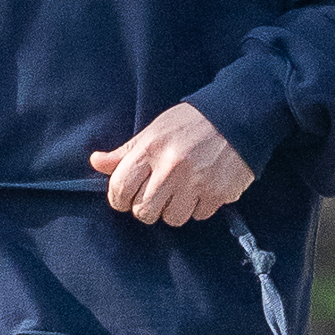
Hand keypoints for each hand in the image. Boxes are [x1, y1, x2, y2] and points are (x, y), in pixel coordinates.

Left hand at [89, 102, 253, 227]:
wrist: (238, 115)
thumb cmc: (192, 122)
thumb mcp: (154, 130)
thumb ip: (126, 151)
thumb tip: (96, 162)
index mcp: (151, 149)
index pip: (120, 188)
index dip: (118, 200)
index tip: (124, 199)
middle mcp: (171, 168)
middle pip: (144, 211)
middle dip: (146, 208)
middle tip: (155, 197)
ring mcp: (196, 182)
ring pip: (172, 219)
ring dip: (173, 210)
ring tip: (180, 194)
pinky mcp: (219, 192)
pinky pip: (199, 215)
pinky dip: (199, 207)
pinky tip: (202, 189)